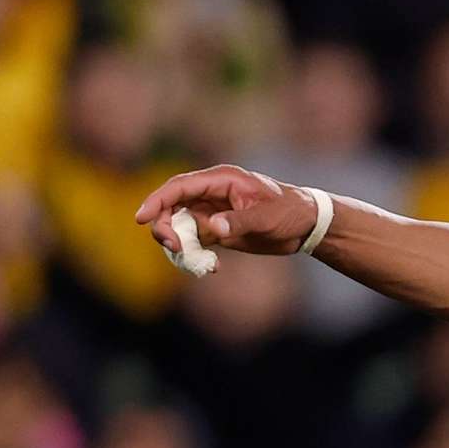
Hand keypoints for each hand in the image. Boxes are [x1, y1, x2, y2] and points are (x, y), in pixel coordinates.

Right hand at [132, 165, 321, 259]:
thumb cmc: (291, 212)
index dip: (157, 200)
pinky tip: (211, 266)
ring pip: (178, 225)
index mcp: (222, 180)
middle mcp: (211, 193)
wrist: (307, 225)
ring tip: (194, 260)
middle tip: (174, 248)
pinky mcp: (215, 229)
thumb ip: (240, 221)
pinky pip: (193, 241)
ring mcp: (211, 211)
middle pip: (172, 206)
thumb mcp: (268, 217)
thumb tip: (212, 228)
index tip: (141, 218)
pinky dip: (193, 254)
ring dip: (178, 243)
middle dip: (165, 226)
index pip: (179, 187)